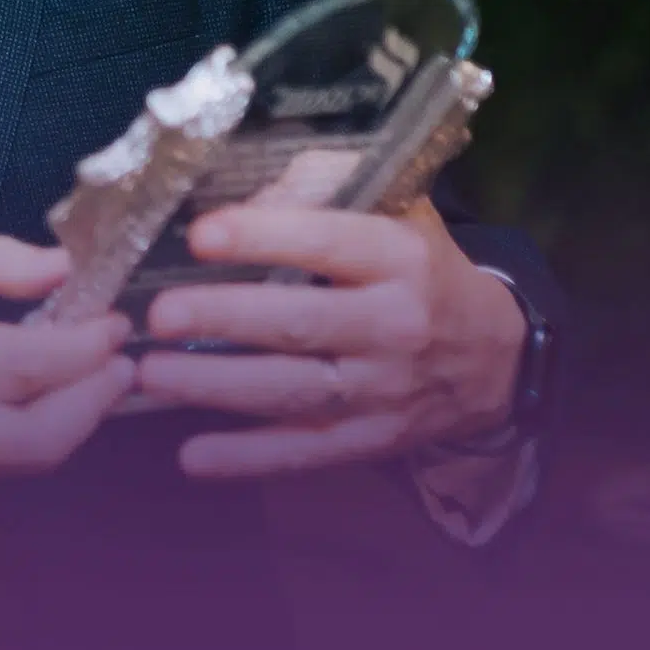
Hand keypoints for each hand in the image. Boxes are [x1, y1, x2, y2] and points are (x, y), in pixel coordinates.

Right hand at [0, 236, 136, 499]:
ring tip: (94, 383)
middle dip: (97, 397)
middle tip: (120, 363)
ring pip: (30, 460)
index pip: (25, 364)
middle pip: (42, 432)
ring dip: (77, 421)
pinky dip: (33, 438)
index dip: (85, 345)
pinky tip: (41, 405)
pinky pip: (1, 471)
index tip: (111, 322)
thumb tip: (62, 268)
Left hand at [134, 150, 524, 478]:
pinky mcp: (373, 440)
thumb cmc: (421, 269)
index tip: (199, 235)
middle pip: (302, 323)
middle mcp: (395, 325)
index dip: (262, 238)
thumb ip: (325, 189)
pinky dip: (248, 459)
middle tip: (158, 315)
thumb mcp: (396, 212)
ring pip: (294, 391)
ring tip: (153, 374)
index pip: (326, 243)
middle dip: (225, 318)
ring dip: (218, 386)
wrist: (496, 358)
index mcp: (400, 257)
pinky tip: (193, 457)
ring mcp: (384, 390)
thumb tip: (248, 190)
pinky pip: (306, 451)